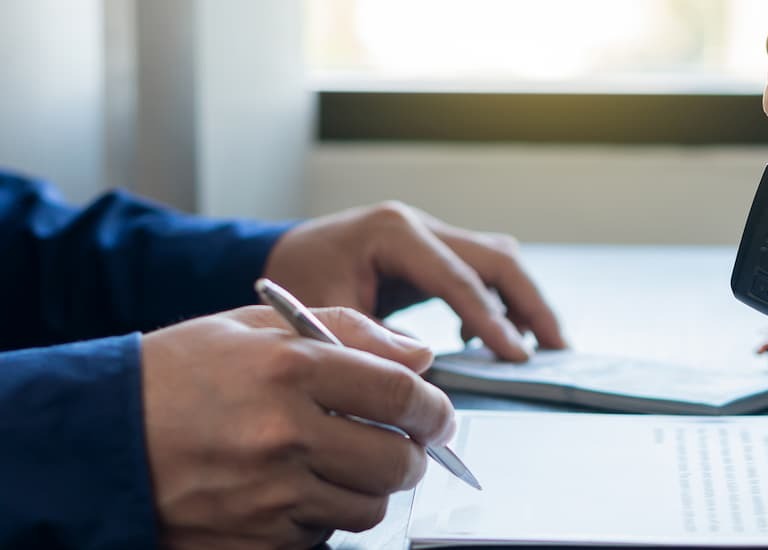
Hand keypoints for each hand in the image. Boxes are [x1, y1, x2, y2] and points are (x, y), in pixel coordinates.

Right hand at [141, 306, 454, 548]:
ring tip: (344, 464)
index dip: (433, 407)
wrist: (94, 439)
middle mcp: (283, 433)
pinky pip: (322, 535)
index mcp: (289, 369)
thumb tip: (418, 355)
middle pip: (398, 459)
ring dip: (371, 488)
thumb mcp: (254, 328)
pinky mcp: (255, 538)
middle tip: (402, 443)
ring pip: (368, 506)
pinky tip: (297, 489)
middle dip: (413, 453)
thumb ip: (346, 331)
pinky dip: (324, 517)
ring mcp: (269, 493)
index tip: (436, 413)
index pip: (400, 393)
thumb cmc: (173, 377)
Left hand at [264, 201, 565, 361]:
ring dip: (524, 301)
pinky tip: (493, 341)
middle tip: (557, 348)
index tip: (518, 357)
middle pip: (497, 258)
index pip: (459, 278)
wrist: (277, 258)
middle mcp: (419, 225)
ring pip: (498, 261)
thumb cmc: (294, 281)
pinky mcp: (434, 252)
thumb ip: (373, 338)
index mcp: (393, 231)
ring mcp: (430, 235)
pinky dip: (499, 303)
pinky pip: (482, 273)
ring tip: (544, 346)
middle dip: (530, 304)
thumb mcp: (323, 312)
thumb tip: (424, 367)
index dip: (493, 321)